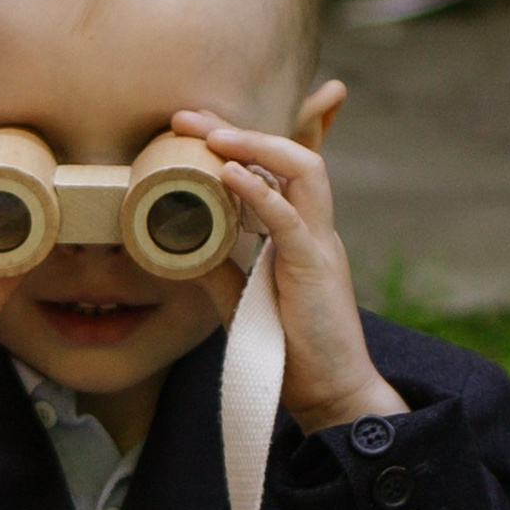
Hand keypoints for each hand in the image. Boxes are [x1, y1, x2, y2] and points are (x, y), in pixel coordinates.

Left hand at [171, 92, 404, 436]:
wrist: (330, 393)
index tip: (210, 116)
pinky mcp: (314, 268)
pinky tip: (228, 175)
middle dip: (243, 129)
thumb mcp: (240, 299)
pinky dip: (261, 192)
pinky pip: (290, 219)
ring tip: (211, 136)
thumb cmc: (288, 349)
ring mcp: (320, 245)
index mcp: (301, 233)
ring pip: (305, 170)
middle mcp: (315, 229)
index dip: (266, 131)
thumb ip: (218, 268)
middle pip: (293, 155)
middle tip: (188, 116)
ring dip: (257, 146)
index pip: (292, 167)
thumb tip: (178, 246)